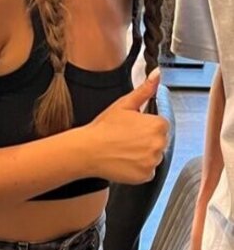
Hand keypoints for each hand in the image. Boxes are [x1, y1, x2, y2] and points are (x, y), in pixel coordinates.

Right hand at [85, 69, 168, 184]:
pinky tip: (125, 162)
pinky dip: (139, 169)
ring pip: (153, 157)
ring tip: (124, 151)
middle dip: (146, 141)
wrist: (88, 151)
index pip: (161, 126)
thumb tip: (157, 74)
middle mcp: (159, 144)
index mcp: (158, 125)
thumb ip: (145, 90)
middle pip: (159, 142)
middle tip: (126, 140)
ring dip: (143, 155)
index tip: (132, 129)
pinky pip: (148, 172)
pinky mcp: (145, 175)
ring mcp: (153, 161)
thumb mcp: (125, 104)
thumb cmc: (104, 128)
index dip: (146, 126)